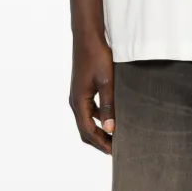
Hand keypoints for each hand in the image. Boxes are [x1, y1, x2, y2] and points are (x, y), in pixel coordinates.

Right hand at [69, 35, 114, 154]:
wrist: (87, 38)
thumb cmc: (97, 57)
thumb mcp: (106, 82)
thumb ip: (109, 106)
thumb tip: (111, 129)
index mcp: (79, 102)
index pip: (88, 131)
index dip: (101, 143)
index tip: (114, 152)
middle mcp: (75, 102)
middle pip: (84, 130)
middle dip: (99, 141)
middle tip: (116, 149)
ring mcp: (77, 97)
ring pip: (86, 122)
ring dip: (99, 131)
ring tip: (116, 137)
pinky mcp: (82, 91)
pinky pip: (89, 112)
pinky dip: (99, 120)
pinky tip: (112, 119)